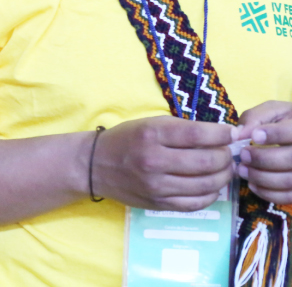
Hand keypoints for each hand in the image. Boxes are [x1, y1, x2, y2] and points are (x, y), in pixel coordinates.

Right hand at [92, 115, 233, 211]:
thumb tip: (222, 135)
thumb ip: (182, 130)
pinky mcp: (158, 204)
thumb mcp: (150, 124)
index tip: (232, 134)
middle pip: (207, 161)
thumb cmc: (126, 139)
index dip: (223, 134)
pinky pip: (195, 203)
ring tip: (223, 169)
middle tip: (228, 153)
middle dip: (226, 157)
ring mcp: (156, 186)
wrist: (95, 165)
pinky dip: (210, 195)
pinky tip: (211, 186)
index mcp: (152, 135)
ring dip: (223, 176)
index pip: (198, 134)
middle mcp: (154, 161)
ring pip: (206, 184)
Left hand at [238, 101, 291, 204]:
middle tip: (243, 155)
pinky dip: (267, 193)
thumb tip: (240, 134)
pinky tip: (253, 184)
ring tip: (243, 170)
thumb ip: (256, 117)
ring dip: (261, 177)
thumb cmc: (285, 121)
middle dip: (262, 159)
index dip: (274, 134)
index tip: (255, 136)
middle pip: (290, 159)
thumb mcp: (274, 111)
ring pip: (289, 180)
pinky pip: (288, 196)